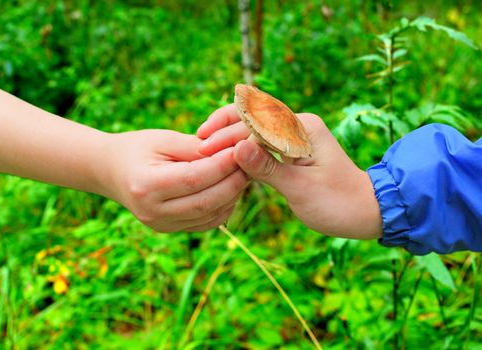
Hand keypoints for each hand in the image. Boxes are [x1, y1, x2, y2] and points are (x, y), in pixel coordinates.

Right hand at [102, 129, 248, 232]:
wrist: (111, 171)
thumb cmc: (137, 148)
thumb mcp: (163, 139)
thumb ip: (196, 147)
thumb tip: (232, 151)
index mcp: (146, 185)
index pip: (195, 178)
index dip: (223, 164)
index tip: (243, 147)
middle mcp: (152, 212)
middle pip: (206, 201)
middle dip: (234, 181)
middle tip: (251, 161)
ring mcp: (161, 225)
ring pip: (209, 215)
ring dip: (232, 194)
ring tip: (244, 172)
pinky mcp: (170, 229)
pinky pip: (206, 223)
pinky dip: (223, 207)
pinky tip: (231, 188)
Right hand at [197, 104, 381, 238]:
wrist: (365, 211)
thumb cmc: (338, 203)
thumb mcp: (301, 188)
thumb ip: (268, 168)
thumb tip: (236, 148)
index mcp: (302, 128)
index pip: (255, 121)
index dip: (226, 133)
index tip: (203, 148)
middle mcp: (297, 126)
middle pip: (251, 119)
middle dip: (222, 132)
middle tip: (196, 148)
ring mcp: (293, 137)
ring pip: (252, 129)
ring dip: (228, 137)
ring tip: (201, 149)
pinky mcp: (290, 150)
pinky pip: (259, 143)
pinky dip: (240, 149)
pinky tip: (222, 157)